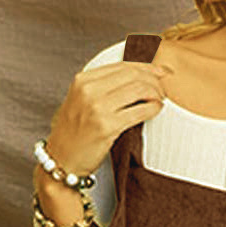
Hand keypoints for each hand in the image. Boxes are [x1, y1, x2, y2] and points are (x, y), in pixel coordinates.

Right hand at [43, 58, 174, 177]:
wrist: (62, 161)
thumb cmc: (74, 135)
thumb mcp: (81, 101)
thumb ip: (102, 87)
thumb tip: (136, 77)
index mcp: (83, 80)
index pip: (122, 65)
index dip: (146, 65)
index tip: (161, 70)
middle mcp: (89, 90)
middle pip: (132, 74)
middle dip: (154, 79)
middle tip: (164, 88)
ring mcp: (97, 108)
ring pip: (138, 89)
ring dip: (156, 93)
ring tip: (160, 100)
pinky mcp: (107, 127)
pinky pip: (139, 110)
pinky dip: (153, 108)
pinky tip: (157, 109)